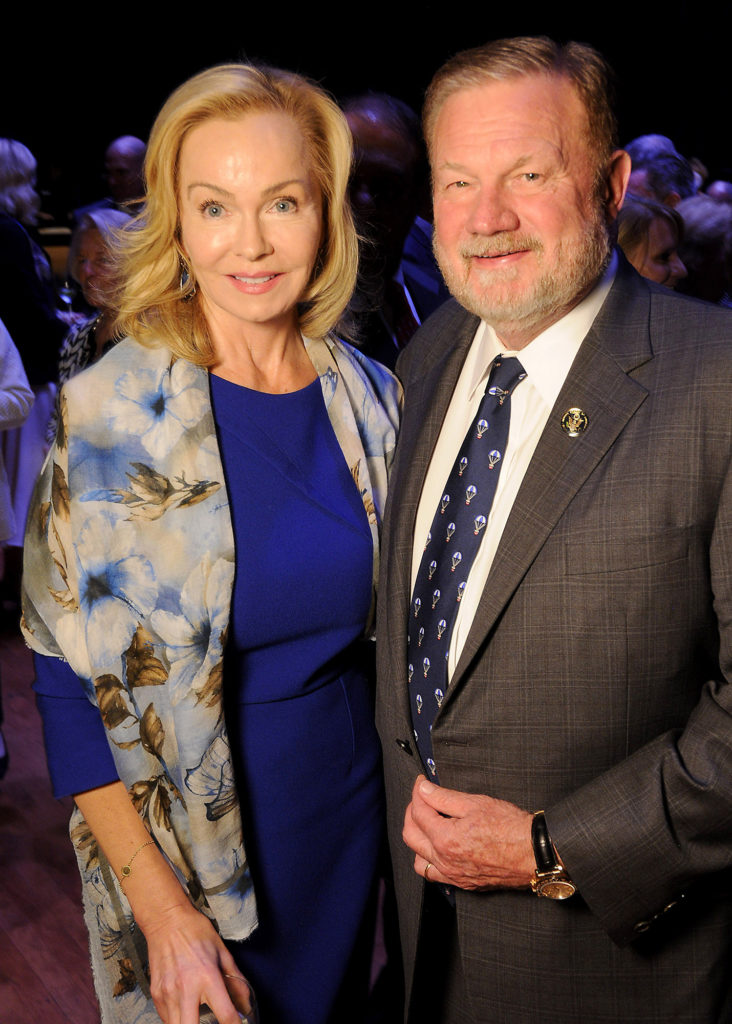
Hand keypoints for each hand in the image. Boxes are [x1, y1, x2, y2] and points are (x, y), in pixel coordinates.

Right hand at [142, 900, 254, 1023]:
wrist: (166, 920)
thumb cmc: (195, 931)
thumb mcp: (221, 951)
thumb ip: (235, 979)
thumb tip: (246, 1003)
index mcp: (207, 976)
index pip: (225, 1014)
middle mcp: (186, 988)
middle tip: (213, 1023)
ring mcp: (168, 993)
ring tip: (198, 1019)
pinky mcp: (156, 994)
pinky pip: (166, 1018)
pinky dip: (177, 1020)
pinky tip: (185, 1011)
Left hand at [402, 775, 534, 889]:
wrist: (535, 853)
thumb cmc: (511, 828)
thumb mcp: (476, 803)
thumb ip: (444, 797)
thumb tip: (423, 789)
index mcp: (446, 839)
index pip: (418, 812)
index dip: (418, 792)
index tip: (423, 782)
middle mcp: (445, 860)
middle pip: (411, 835)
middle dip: (412, 812)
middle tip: (422, 798)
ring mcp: (453, 875)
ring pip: (418, 859)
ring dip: (417, 839)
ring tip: (427, 823)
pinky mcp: (464, 883)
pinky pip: (434, 874)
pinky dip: (430, 859)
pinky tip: (438, 847)